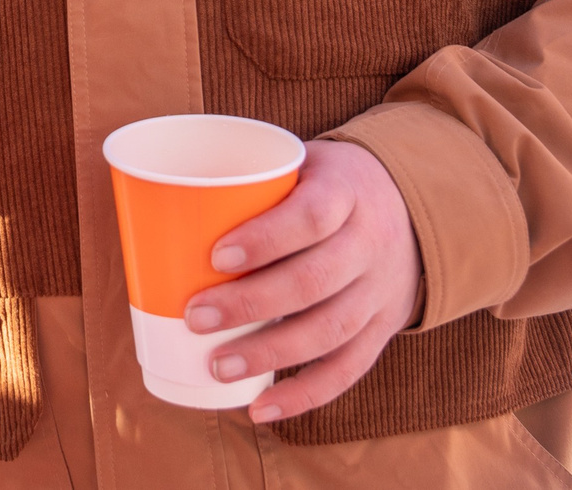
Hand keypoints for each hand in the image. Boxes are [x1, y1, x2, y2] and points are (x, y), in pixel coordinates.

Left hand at [182, 139, 419, 423]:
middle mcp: (371, 243)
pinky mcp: (383, 328)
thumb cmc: (326, 184)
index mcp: (347, 192)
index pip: (313, 216)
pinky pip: (348, 369)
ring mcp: (380, 290)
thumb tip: (159, 197)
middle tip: (196, 317)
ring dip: (271, 354)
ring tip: (218, 364)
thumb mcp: (302, 162)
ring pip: (331, 329)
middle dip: (252, 304)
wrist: (412, 205)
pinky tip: (260, 408)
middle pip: (315, 280)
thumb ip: (250, 180)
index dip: (265, 238)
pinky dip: (304, 395)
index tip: (215, 257)